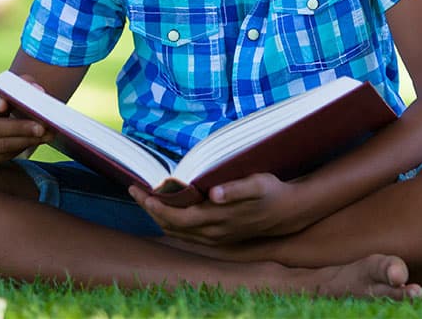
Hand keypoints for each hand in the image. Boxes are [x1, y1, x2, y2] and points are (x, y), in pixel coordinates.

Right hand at [0, 75, 54, 165]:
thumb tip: (37, 91)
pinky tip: (37, 141)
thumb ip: (20, 85)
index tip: (5, 104)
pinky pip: (2, 156)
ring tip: (46, 134)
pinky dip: (22, 148)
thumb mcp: (4, 90)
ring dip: (26, 140)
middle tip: (42, 126)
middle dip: (19, 127)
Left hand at [130, 172, 305, 244]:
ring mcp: (215, 237)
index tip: (139, 190)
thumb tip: (212, 194)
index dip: (154, 206)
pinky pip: (187, 233)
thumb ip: (234, 189)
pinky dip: (171, 222)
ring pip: (177, 231)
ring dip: (158, 216)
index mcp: (216, 218)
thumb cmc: (270, 192)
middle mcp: (212, 232)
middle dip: (149, 209)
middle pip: (170, 226)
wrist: (287, 212)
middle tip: (133, 189)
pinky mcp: (218, 236)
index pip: (175, 216)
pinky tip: (168, 210)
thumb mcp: (256, 184)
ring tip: (145, 197)